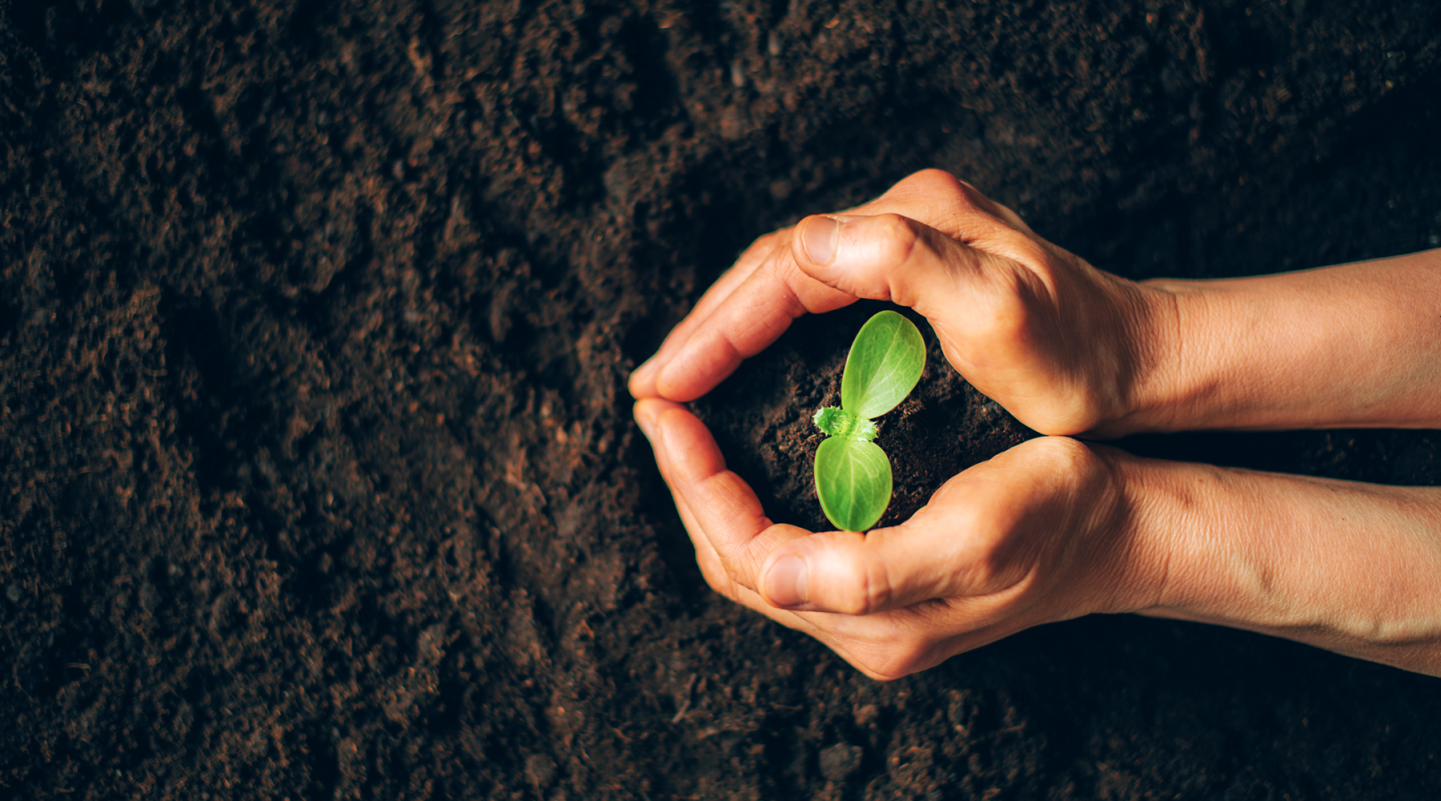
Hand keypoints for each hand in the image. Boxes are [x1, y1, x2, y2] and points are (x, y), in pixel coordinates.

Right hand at [630, 169, 1172, 437]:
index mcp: (911, 221)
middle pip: (772, 267)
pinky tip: (744, 365)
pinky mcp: (914, 276)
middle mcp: (902, 221)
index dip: (717, 326)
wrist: (1144, 362)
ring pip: (786, 281)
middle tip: (653, 390)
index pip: (783, 267)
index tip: (666, 385)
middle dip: (706, 329)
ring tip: (680, 381)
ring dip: (727, 331)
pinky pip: (813, 299)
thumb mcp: (1001, 313)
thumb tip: (808, 239)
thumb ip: (908, 264)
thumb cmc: (1081, 355)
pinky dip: (766, 333)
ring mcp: (907, 244)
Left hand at [633, 398, 1157, 679]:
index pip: (745, 557)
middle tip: (662, 412)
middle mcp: (863, 629)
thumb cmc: (1060, 513)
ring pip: (755, 560)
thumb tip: (765, 575)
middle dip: (688, 487)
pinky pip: (787, 550)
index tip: (668, 415)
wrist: (1123, 528)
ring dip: (712, 494)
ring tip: (688, 430)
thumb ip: (868, 569)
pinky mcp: (884, 588)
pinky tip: (746, 458)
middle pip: (735, 563)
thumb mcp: (974, 534)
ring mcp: (872, 613)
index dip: (695, 486)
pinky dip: (750, 502)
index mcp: (875, 621)